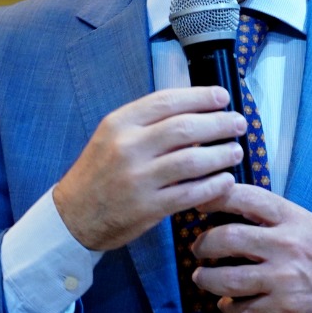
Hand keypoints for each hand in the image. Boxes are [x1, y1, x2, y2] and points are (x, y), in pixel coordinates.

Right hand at [52, 87, 245, 251]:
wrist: (72, 216)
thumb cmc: (99, 173)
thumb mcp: (112, 137)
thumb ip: (148, 124)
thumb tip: (196, 111)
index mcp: (119, 123)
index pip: (167, 101)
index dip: (201, 96)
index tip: (223, 97)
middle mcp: (127, 147)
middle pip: (185, 128)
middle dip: (219, 123)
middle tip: (239, 123)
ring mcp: (137, 179)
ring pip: (192, 161)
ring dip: (221, 155)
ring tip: (236, 151)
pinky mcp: (147, 208)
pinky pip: (190, 193)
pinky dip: (213, 186)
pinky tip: (225, 180)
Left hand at [189, 185, 311, 312]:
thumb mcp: (306, 223)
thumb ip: (272, 215)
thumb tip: (228, 205)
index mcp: (292, 217)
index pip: (244, 198)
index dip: (214, 197)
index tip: (198, 205)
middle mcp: (287, 244)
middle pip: (226, 237)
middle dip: (203, 244)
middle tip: (198, 248)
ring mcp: (284, 278)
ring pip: (226, 278)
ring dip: (206, 278)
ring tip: (201, 276)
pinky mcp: (283, 308)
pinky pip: (241, 308)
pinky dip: (228, 306)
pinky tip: (227, 302)